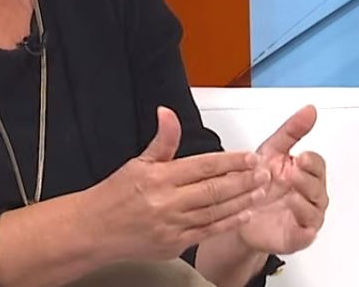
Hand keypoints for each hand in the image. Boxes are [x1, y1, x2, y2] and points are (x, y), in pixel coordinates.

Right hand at [86, 107, 270, 262]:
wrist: (94, 230)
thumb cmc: (115, 196)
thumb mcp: (137, 162)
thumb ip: (162, 140)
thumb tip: (168, 113)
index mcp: (159, 178)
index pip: (203, 166)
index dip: (230, 161)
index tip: (249, 157)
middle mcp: (167, 202)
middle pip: (214, 189)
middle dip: (244, 180)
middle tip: (264, 173)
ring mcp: (173, 226)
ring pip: (216, 211)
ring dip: (242, 200)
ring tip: (261, 191)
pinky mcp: (175, 245)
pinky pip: (208, 232)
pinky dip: (228, 223)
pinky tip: (244, 214)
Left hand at [238, 105, 328, 254]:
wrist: (238, 211)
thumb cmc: (259, 181)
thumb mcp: (272, 150)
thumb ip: (292, 130)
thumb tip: (310, 110)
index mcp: (304, 172)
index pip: (316, 164)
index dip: (310, 161)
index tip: (301, 157)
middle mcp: (308, 194)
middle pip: (317, 187)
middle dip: (307, 179)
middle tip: (294, 172)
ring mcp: (304, 216)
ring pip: (313, 211)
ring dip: (304, 203)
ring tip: (291, 196)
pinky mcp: (296, 236)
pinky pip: (305, 236)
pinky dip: (304, 232)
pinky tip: (299, 225)